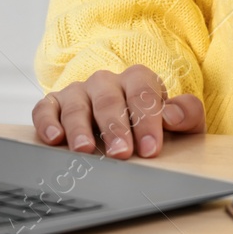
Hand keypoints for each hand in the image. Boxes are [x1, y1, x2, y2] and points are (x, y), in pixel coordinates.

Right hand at [32, 65, 204, 158]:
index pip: (142, 93)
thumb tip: (172, 117)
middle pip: (109, 100)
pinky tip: (54, 139)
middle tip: (120, 154)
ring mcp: (78, 92)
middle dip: (115, 127)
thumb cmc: (153, 126)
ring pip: (77, 105)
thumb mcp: (180, 122)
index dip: (146, 120)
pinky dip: (47, 122)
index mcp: (138, 79)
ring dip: (80, 128)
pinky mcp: (54, 104)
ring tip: (84, 151)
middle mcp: (106, 82)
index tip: (150, 150)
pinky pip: (45, 108)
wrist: (125, 126)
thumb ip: (187, 114)